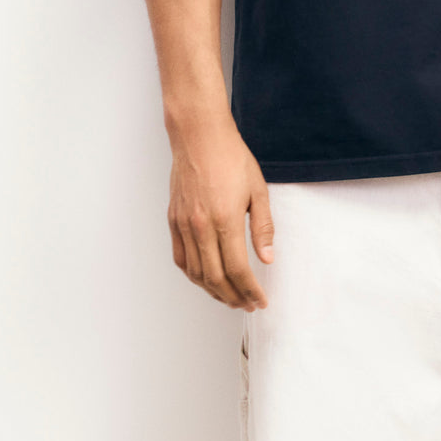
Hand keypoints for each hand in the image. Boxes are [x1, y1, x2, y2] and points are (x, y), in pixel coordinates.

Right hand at [166, 114, 274, 311]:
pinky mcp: (173, 219)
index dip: (250, 290)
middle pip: (215, 278)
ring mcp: (184, 224)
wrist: (199, 136)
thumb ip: (262, 227)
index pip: (238, 269)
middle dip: (233, 297)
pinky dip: (193, 275)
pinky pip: (180, 258)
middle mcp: (200, 226)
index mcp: (225, 219)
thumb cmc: (231, 157)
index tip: (260, 300)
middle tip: (247, 304)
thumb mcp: (258, 189)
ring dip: (213, 291)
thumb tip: (267, 258)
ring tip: (229, 297)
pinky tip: (205, 279)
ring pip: (195, 273)